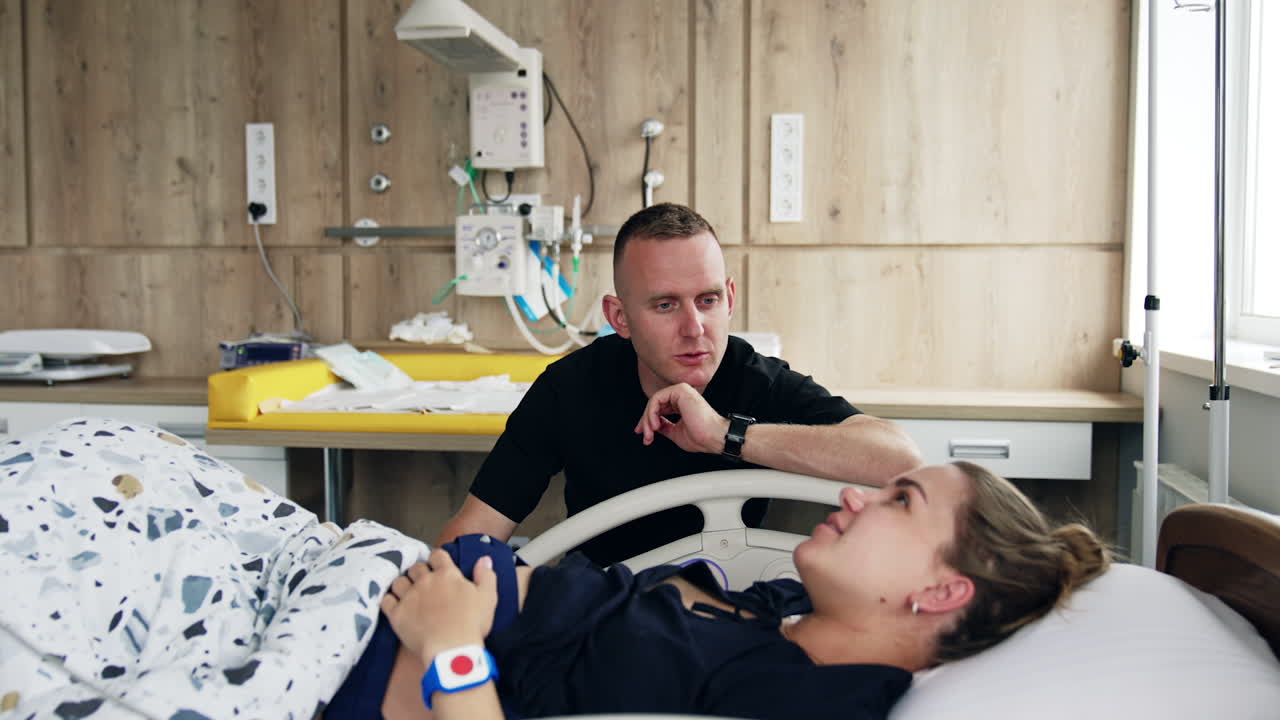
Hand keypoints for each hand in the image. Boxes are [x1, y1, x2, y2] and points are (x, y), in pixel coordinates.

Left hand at [380, 548, 497, 662]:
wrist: (452, 650)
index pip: (437, 555)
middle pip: (416, 567)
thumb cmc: (472, 624)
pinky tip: (395, 604)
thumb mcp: (488, 598)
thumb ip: (486, 575)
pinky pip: (386, 600)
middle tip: (425, 583)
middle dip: (420, 572)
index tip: (439, 566)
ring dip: (404, 584)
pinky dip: (389, 600)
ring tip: (409, 592)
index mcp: (447, 574)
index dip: (438, 559)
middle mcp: (425, 581)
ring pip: (399, 581)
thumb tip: (484, 559)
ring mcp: (409, 597)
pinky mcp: (397, 614)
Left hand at [633, 383, 731, 453]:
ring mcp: (681, 391)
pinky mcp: (680, 390)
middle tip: (646, 435)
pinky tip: (655, 424)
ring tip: (651, 432)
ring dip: (648, 419)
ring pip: (654, 401)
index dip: (648, 421)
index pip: (659, 409)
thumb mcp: (675, 432)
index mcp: (681, 404)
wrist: (713, 437)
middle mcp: (681, 396)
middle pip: (655, 404)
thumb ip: (664, 426)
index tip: (643, 433)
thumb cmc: (701, 436)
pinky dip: (652, 412)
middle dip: (646, 421)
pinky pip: (657, 398)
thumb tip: (652, 426)